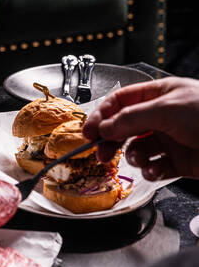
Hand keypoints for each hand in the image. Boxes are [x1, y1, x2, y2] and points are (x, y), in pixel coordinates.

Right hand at [83, 77, 198, 179]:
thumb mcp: (167, 109)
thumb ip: (131, 118)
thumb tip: (104, 127)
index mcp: (159, 95)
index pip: (120, 101)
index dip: (102, 115)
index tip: (89, 131)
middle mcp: (162, 116)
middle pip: (124, 127)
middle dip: (111, 140)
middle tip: (101, 152)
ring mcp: (170, 140)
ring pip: (137, 150)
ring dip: (134, 157)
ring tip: (139, 159)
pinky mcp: (178, 162)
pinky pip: (154, 168)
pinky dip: (150, 171)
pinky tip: (154, 169)